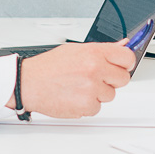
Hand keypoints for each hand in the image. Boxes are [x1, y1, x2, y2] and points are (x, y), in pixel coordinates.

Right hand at [14, 42, 135, 117]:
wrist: (27, 83)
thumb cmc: (48, 67)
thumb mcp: (75, 50)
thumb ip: (102, 49)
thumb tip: (123, 45)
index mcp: (94, 53)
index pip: (127, 57)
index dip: (125, 63)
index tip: (121, 66)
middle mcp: (95, 69)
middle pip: (123, 79)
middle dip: (112, 79)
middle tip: (96, 78)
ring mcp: (91, 89)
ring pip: (110, 95)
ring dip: (98, 93)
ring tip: (79, 86)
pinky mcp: (86, 106)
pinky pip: (98, 108)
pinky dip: (88, 105)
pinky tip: (74, 96)